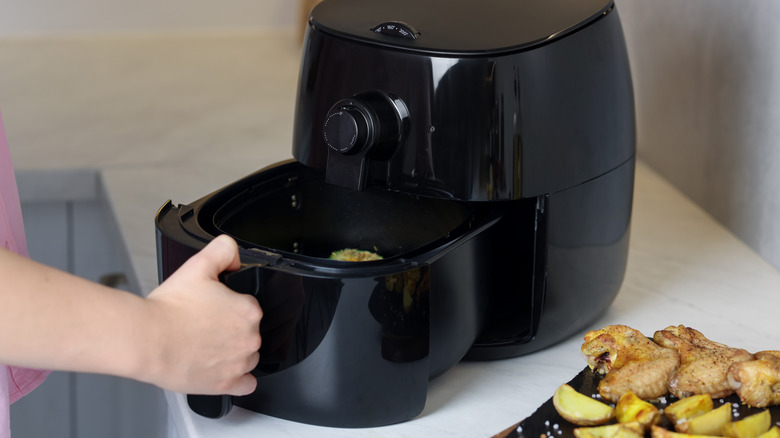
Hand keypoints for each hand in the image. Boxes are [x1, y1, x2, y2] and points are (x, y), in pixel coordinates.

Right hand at [143, 235, 261, 395]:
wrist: (146, 339)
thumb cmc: (168, 308)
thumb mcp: (198, 264)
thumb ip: (223, 250)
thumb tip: (234, 255)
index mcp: (248, 311)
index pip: (248, 307)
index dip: (228, 305)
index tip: (212, 308)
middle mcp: (249, 339)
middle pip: (248, 331)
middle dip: (230, 328)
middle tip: (204, 326)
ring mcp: (238, 364)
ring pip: (247, 356)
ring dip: (233, 351)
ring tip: (206, 345)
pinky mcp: (225, 384)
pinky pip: (246, 384)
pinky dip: (237, 378)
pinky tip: (221, 368)